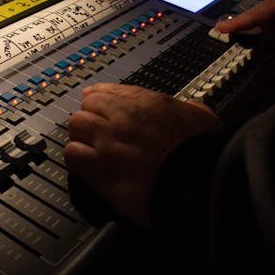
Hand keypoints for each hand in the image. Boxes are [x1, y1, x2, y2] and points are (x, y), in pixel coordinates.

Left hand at [64, 83, 221, 227]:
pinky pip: (72, 156)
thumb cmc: (202, 153)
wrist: (195, 183)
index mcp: (146, 102)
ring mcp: (107, 142)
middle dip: (90, 118)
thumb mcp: (203, 118)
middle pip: (86, 107)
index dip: (101, 100)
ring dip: (81, 137)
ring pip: (75, 127)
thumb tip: (190, 107)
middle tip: (98, 133)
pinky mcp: (99, 170)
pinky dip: (76, 160)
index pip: (107, 91)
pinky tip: (87, 167)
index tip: (100, 107)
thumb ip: (190, 108)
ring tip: (90, 150)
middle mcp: (121, 117)